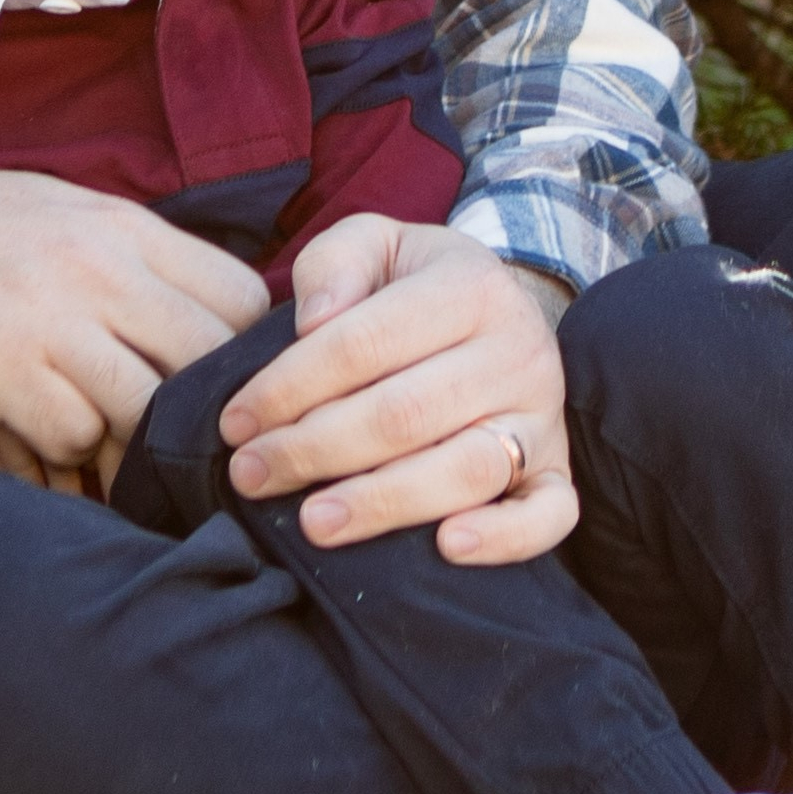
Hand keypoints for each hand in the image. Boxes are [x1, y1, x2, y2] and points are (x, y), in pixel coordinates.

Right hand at [0, 161, 264, 478]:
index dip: (244, 352)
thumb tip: (202, 315)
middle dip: (201, 413)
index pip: (242, 297)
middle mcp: (97, 265)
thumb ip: (129, 258)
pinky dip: (64, 452)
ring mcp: (49, 316)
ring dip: (131, 442)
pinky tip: (35, 433)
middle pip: (210, 361)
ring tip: (109, 448)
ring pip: (148, 410)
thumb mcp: (55, 212)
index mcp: (121, 224)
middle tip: (183, 446)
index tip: (222, 386)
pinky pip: (74, 437)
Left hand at [217, 216, 576, 565]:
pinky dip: (504, 539)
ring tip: (315, 522)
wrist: (500, 312)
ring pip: (467, 469)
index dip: (290, 386)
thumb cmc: (414, 287)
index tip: (235, 422)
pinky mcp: (557, 472)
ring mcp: (543, 418)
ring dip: (382, 503)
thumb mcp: (374, 245)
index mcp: (471, 288)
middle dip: (314, 449)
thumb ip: (336, 263)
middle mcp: (519, 352)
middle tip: (252, 475)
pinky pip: (549, 515)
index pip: (365, 343)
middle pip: (405, 414)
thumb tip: (314, 321)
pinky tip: (445, 548)